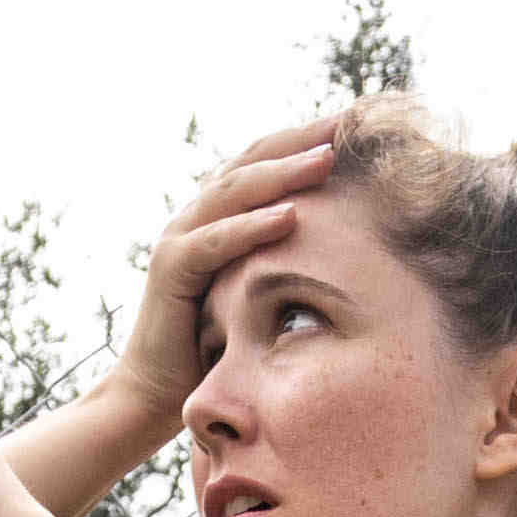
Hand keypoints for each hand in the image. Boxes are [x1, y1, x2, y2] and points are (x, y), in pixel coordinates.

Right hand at [36, 111, 366, 495]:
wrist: (155, 396)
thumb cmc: (215, 350)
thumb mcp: (262, 293)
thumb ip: (289, 262)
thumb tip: (352, 249)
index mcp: (222, 215)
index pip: (269, 161)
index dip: (311, 138)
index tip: (361, 124)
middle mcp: (198, 215)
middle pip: (254, 158)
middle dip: (304, 137)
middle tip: (352, 121)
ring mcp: (180, 237)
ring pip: (235, 191)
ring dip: (284, 172)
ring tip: (328, 157)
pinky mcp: (171, 270)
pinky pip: (214, 241)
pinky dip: (252, 227)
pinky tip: (291, 215)